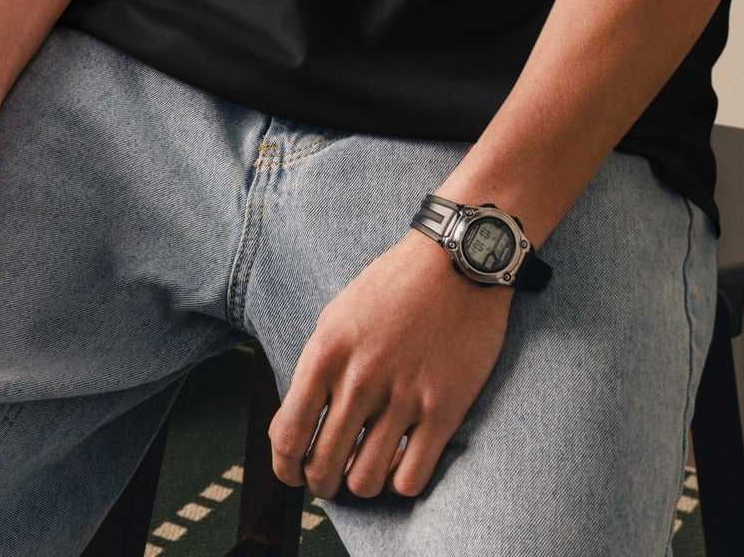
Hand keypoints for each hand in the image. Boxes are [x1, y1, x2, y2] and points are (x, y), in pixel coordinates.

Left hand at [268, 228, 514, 501]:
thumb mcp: (338, 315)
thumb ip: (316, 368)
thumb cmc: (395, 285)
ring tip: (365, 469)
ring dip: (359, 485)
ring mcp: (403, 396)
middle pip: (323, 467)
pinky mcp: (444, 409)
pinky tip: (402, 462)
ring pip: (364, 482)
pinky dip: (400, 482)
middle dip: (320, 483)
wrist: (458, 259)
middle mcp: (361, 378)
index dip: (286, 468)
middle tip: (329, 478)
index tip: (293, 473)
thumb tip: (296, 427)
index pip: (288, 436)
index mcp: (327, 352)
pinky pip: (410, 479)